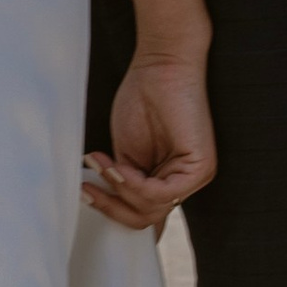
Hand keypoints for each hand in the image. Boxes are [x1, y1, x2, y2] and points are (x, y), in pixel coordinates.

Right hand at [81, 50, 214, 231]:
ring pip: (150, 209)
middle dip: (110, 206)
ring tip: (103, 166)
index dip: (114, 215)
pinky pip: (161, 194)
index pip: (144, 215)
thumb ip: (121, 182)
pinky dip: (133, 184)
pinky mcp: (200, 168)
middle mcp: (183, 182)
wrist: (159, 68)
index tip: (87, 199)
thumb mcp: (124, 154)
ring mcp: (194, 177)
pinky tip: (118, 166)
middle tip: (87, 188)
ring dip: (119, 190)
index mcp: (166, 180)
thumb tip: (105, 209)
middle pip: (145, 218)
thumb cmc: (141, 100)